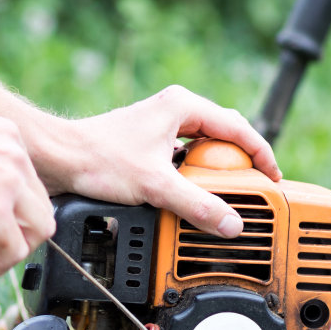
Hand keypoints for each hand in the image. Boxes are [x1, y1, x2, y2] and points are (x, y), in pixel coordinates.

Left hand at [33, 85, 280, 238]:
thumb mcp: (155, 186)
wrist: (58, 159)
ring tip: (224, 197)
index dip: (261, 156)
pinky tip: (190, 195)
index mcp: (182, 106)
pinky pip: (182, 158)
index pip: (239, 129)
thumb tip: (231, 224)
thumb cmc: (97, 159)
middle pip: (223, 136)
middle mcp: (173, 110)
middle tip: (252, 192)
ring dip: (213, 173)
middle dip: (239, 164)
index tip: (272, 180)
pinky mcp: (146, 143)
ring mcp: (159, 126)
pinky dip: (191, 176)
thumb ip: (197, 205)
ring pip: (201, 148)